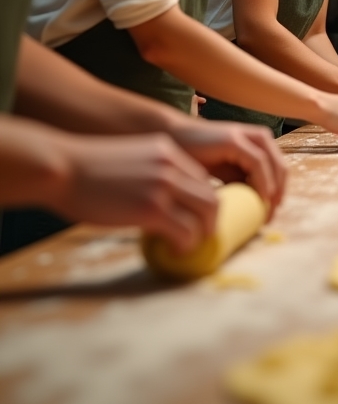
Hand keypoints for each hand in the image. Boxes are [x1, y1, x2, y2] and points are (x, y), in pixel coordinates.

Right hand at [51, 133, 219, 254]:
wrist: (61, 168)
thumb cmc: (85, 170)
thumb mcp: (130, 159)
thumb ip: (152, 174)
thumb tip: (162, 201)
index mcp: (168, 151)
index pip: (202, 179)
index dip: (202, 202)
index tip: (196, 218)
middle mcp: (172, 166)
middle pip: (210, 197)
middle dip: (210, 221)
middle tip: (201, 236)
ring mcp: (164, 186)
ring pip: (205, 214)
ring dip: (201, 234)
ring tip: (189, 246)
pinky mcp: (151, 209)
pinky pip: (185, 231)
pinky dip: (185, 245)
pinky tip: (174, 251)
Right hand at [167, 116, 287, 215]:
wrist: (174, 140)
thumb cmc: (199, 158)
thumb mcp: (227, 174)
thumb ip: (244, 183)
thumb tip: (260, 206)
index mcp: (259, 144)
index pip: (279, 170)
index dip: (280, 192)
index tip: (272, 213)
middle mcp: (259, 137)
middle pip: (281, 169)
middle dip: (279, 194)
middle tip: (270, 217)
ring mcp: (247, 136)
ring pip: (274, 165)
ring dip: (274, 191)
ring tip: (265, 212)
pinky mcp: (234, 140)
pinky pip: (257, 162)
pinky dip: (262, 181)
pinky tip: (258, 198)